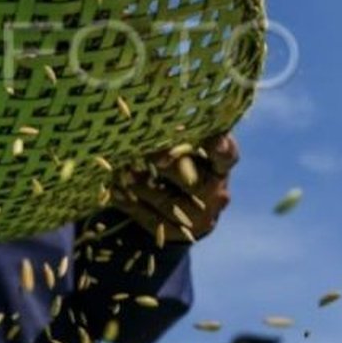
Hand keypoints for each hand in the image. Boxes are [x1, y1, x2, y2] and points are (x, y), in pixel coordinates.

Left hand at [111, 133, 236, 244]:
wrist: (178, 203)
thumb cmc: (177, 157)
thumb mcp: (182, 143)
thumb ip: (175, 132)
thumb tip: (148, 109)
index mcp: (220, 164)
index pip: (227, 156)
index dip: (221, 149)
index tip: (213, 141)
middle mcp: (216, 191)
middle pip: (194, 181)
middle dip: (165, 165)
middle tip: (141, 151)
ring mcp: (201, 216)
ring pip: (169, 202)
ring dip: (140, 186)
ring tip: (120, 170)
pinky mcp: (181, 233)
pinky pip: (153, 220)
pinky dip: (131, 204)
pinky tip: (114, 192)